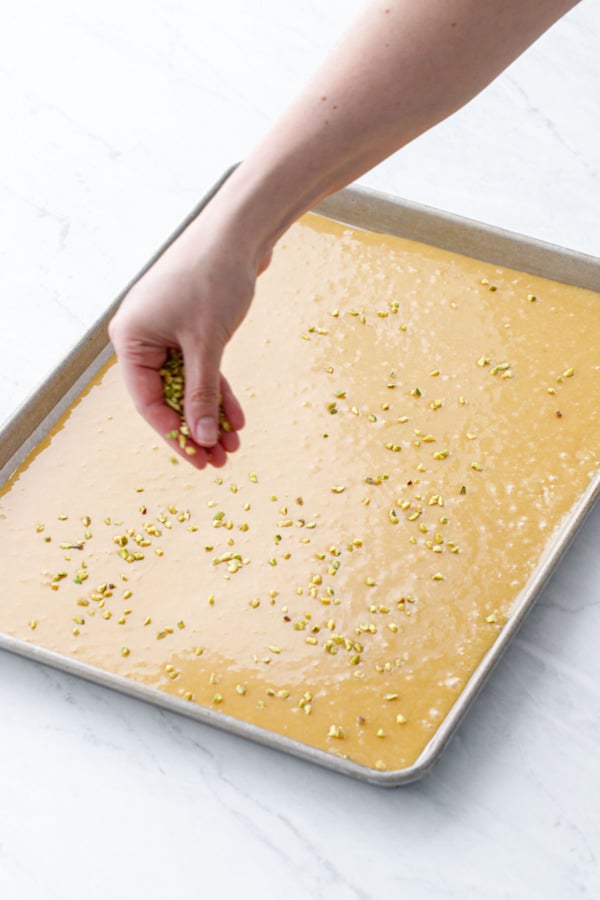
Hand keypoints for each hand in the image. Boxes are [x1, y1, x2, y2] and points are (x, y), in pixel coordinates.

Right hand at [109, 209, 263, 468]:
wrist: (239, 232)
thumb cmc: (213, 279)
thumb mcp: (206, 343)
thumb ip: (201, 393)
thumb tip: (200, 438)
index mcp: (131, 339)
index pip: (148, 401)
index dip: (174, 434)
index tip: (198, 460)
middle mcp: (144, 338)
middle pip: (169, 397)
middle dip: (196, 429)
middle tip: (220, 460)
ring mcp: (167, 332)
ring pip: (189, 386)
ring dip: (211, 415)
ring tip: (233, 446)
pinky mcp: (191, 328)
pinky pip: (203, 369)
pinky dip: (220, 392)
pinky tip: (237, 419)